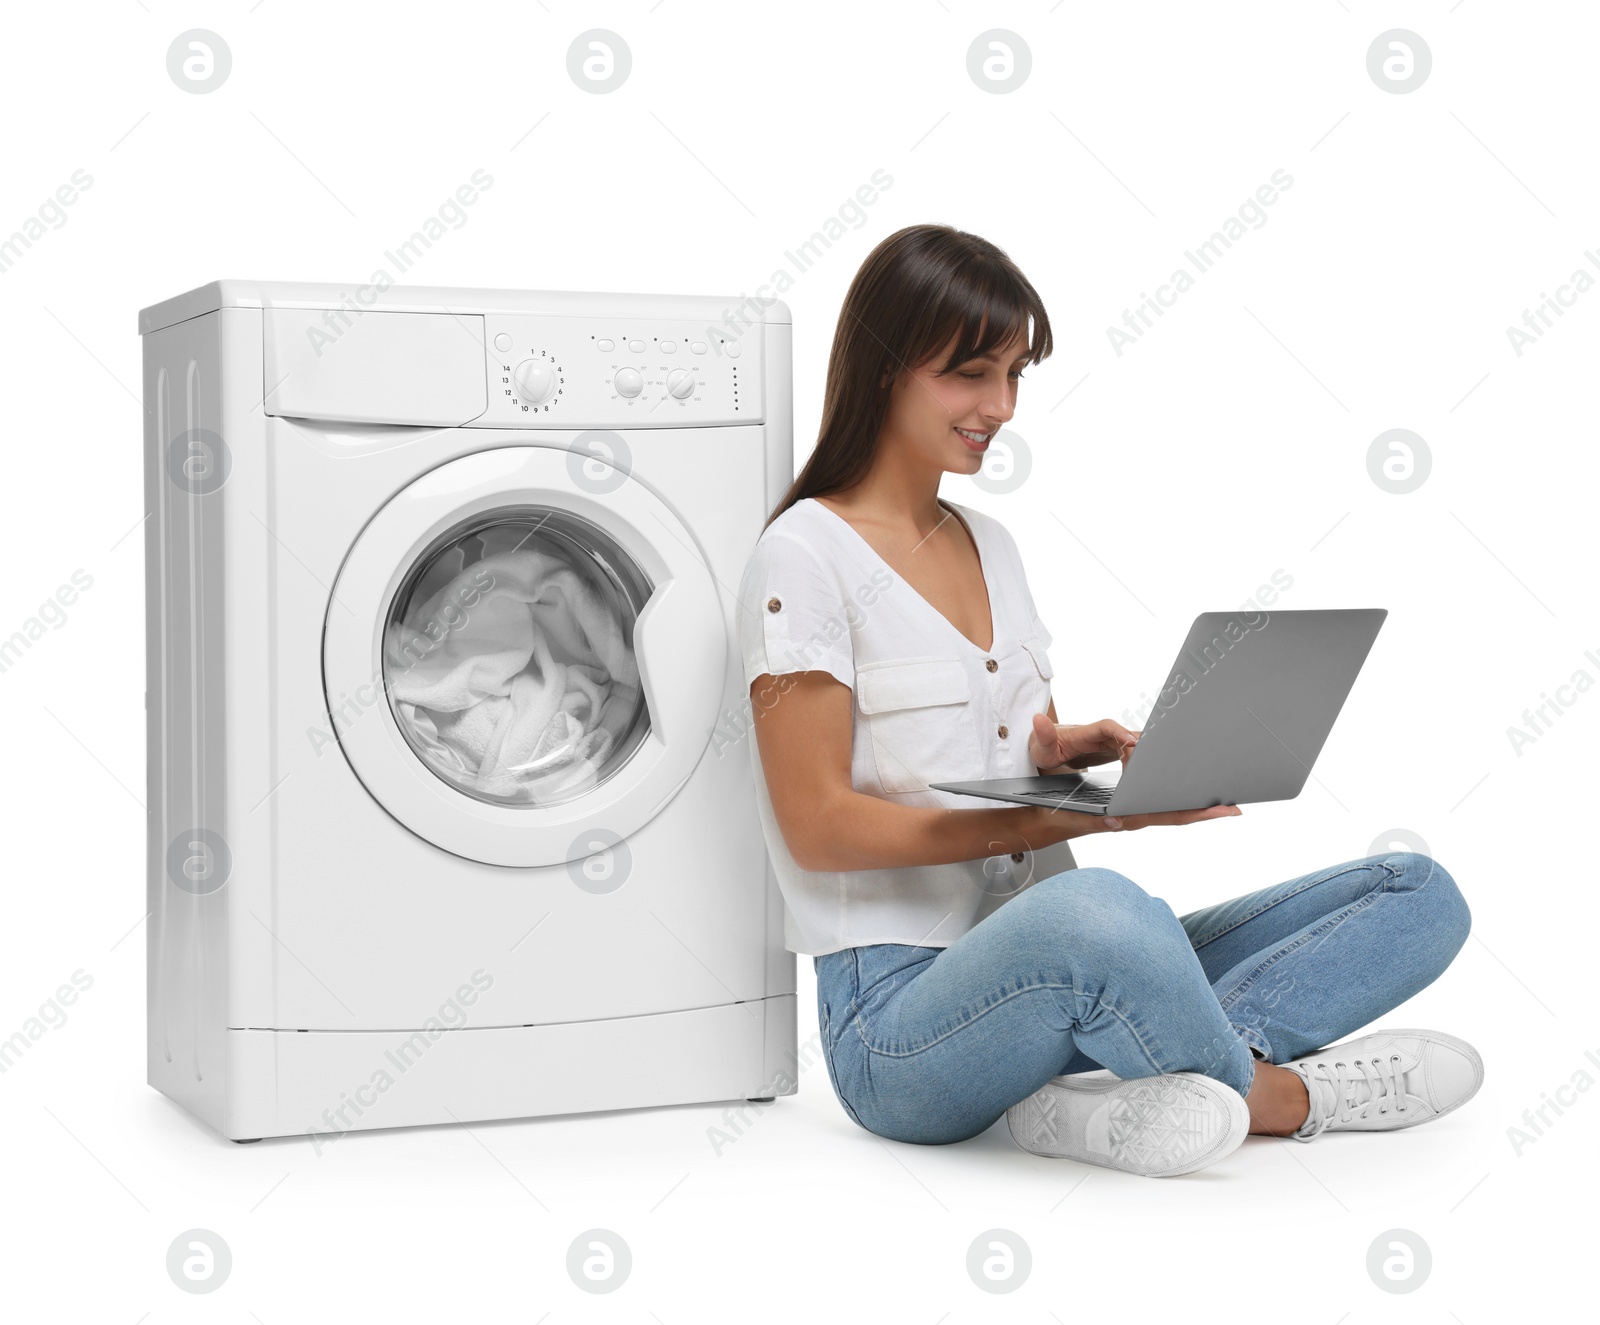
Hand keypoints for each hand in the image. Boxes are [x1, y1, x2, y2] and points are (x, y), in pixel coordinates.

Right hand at [1022, 800, 1242, 842]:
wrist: (1047, 819)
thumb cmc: (1060, 813)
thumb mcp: (1074, 812)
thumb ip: (1094, 817)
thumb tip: (1114, 820)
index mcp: (1128, 817)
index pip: (1169, 816)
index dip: (1197, 814)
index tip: (1221, 811)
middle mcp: (1136, 817)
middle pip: (1179, 814)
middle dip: (1208, 811)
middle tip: (1236, 806)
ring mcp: (1135, 813)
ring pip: (1173, 808)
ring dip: (1198, 804)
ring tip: (1222, 797)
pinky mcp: (1132, 806)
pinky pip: (1161, 802)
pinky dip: (1179, 797)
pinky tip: (1190, 791)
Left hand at [1029, 714, 1140, 773]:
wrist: (1043, 749)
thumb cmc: (1042, 748)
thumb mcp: (1040, 747)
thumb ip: (1042, 735)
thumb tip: (1038, 718)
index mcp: (1082, 732)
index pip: (1105, 727)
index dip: (1120, 732)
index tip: (1133, 742)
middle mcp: (1096, 734)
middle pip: (1122, 734)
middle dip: (1137, 745)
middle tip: (1144, 763)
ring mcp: (1104, 741)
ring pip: (1127, 742)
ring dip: (1138, 752)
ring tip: (1143, 771)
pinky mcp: (1108, 749)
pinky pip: (1126, 751)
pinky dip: (1135, 759)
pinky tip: (1138, 772)